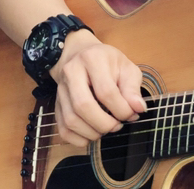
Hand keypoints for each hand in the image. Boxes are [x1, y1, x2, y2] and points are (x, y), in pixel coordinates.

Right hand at [48, 29, 146, 146]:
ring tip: (107, 128)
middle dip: (104, 123)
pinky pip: (63, 130)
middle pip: (83, 106)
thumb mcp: (125, 67)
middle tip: (117, 125)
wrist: (79, 54)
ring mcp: (60, 90)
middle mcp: (72, 73)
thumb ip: (132, 88)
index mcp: (93, 59)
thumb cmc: (106, 61)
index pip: (106, 91)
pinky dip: (79, 139)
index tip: (131, 115)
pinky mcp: (56, 105)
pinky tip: (92, 133)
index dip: (121, 109)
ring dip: (92, 132)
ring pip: (71, 120)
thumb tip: (138, 109)